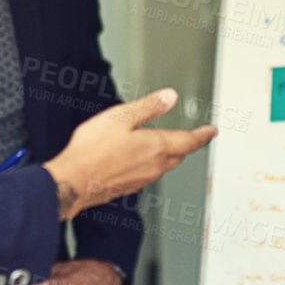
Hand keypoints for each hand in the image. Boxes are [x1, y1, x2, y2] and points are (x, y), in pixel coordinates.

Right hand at [42, 88, 215, 219]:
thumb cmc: (93, 150)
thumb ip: (148, 107)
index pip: (190, 141)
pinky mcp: (129, 187)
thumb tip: (170, 96)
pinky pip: (146, 174)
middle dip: (185, 144)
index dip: (203, 135)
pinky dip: (147, 164)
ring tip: (158, 144)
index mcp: (157, 147)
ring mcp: (142, 179)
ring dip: (166, 155)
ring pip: (163, 166)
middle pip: (179, 155)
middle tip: (189, 137)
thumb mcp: (121, 117)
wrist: (73, 181)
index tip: (212, 131)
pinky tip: (134, 159)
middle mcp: (154, 166)